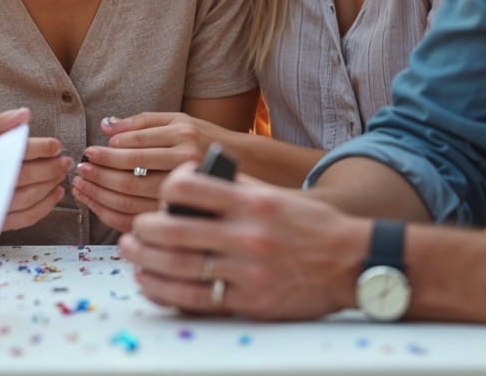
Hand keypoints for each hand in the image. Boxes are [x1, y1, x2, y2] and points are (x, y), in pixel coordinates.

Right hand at [0, 108, 67, 232]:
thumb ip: (0, 125)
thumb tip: (24, 114)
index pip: (7, 152)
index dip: (36, 148)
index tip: (55, 145)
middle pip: (19, 177)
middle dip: (48, 168)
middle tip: (65, 160)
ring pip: (25, 198)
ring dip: (49, 184)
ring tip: (61, 172)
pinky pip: (26, 218)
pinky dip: (45, 205)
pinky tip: (56, 192)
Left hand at [71, 112, 220, 231]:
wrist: (246, 166)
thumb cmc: (205, 140)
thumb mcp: (179, 120)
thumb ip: (142, 122)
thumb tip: (106, 127)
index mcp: (182, 138)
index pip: (135, 147)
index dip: (107, 152)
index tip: (88, 153)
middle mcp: (184, 165)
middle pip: (131, 176)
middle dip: (99, 175)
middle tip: (80, 171)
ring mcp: (184, 195)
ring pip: (132, 200)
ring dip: (100, 195)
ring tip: (82, 187)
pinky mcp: (181, 215)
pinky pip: (140, 219)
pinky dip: (112, 214)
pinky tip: (98, 204)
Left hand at [121, 163, 361, 320]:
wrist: (352, 263)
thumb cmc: (313, 226)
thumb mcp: (276, 195)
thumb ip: (236, 189)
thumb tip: (189, 185)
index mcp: (251, 202)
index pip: (188, 186)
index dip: (165, 189)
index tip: (161, 196)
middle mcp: (246, 235)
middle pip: (172, 230)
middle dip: (143, 231)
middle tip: (134, 231)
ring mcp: (246, 271)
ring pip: (177, 266)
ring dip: (145, 261)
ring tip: (133, 254)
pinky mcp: (249, 301)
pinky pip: (195, 298)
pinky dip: (165, 291)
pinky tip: (151, 282)